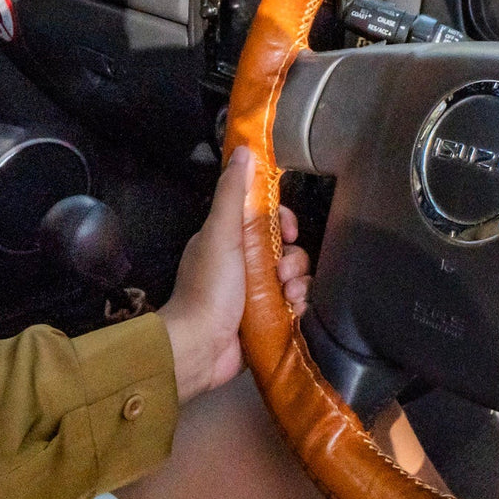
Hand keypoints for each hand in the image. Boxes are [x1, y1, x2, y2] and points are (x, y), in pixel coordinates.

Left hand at [159, 147, 310, 402]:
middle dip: (293, 256)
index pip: (266, 220)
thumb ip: (233, 193)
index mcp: (228, 240)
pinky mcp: (266, 320)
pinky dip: (298, 304)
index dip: (282, 221)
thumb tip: (244, 150)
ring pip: (293, 277)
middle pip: (285, 248)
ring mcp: (254, 294)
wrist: (200, 348)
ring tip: (288, 294)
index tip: (287, 229)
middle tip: (283, 271)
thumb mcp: (220, 233)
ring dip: (299, 282)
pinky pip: (294, 304)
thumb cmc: (208, 287)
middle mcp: (242, 264)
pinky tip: (292, 309)